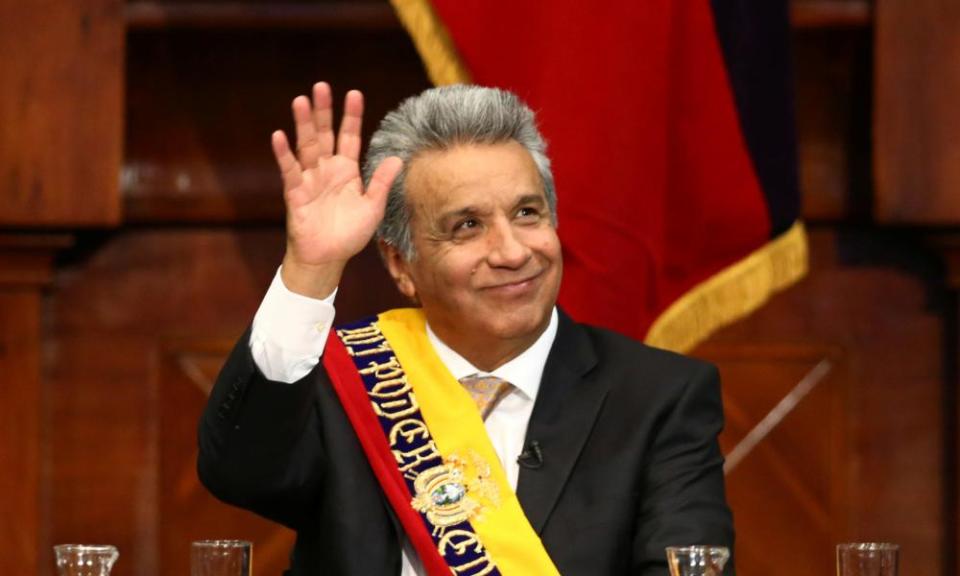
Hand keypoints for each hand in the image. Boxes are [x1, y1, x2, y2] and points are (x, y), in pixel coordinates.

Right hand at [271, 82, 402, 297]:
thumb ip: (381, 183)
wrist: (327, 258)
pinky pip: (290, 170)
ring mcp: (310, 179)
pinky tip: (279, 136)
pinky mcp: (295, 193)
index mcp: (346, 170)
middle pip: (325, 134)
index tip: (354, 93)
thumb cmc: (349, 234)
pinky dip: (284, 154)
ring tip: (301, 101)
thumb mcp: (372, 208)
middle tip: (321, 86)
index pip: (349, 137)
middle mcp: (326, 169)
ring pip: (306, 146)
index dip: (351, 116)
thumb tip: (398, 158)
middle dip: (323, 111)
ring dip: (303, 124)